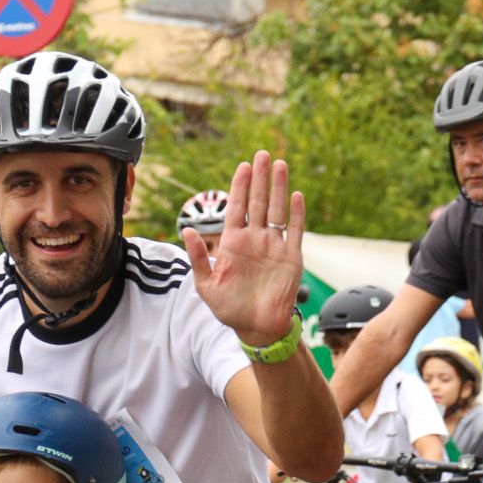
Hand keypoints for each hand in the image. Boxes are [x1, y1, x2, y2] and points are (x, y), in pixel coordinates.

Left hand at [183, 151, 307, 348]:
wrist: (257, 328)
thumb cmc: (229, 309)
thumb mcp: (206, 285)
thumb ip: (199, 258)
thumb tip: (186, 231)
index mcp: (233, 243)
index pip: (237, 207)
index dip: (239, 186)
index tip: (243, 166)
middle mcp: (254, 240)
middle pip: (258, 202)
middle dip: (260, 178)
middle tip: (262, 154)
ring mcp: (274, 246)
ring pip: (277, 210)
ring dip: (278, 187)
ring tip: (279, 165)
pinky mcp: (291, 257)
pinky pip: (294, 230)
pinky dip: (296, 214)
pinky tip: (295, 195)